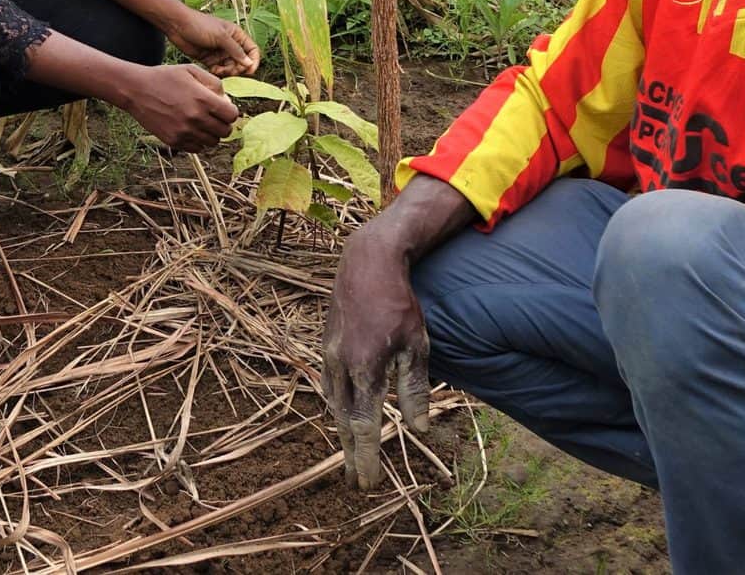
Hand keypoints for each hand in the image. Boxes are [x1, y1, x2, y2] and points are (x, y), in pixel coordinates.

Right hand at [120, 63, 238, 153]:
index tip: (223, 108)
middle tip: (214, 117)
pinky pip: (197, 148)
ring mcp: (184, 132)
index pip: (232, 116)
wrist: (137, 89)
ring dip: (211, 134)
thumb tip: (227, 101)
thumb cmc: (166, 77)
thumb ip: (214, 83)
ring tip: (202, 123)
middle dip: (223, 124)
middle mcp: (196, 118)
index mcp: (204, 99)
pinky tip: (192, 130)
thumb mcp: (192, 71)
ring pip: (212, 142)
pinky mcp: (174, 141)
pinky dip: (198, 141)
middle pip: (225, 132)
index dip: (230, 112)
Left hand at [169, 10, 260, 77]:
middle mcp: (230, 44)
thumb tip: (249, 64)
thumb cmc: (200, 25)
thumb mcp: (220, 36)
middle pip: (242, 62)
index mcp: (236, 35)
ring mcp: (220, 52)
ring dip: (227, 72)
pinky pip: (219, 70)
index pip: (252, 50)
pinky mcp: (210, 59)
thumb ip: (235, 51)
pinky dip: (218, 72)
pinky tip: (212, 70)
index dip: (253, 61)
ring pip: (231, 68)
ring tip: (217, 70)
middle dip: (237, 68)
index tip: (249, 71)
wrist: (177, 26)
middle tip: (229, 71)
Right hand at [322, 219, 431, 489]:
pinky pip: (328, 385)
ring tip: (351, 453)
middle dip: (351, 454)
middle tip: (357, 481)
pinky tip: (344, 412)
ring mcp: (328, 354)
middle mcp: (339, 365)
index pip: (363, 426)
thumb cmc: (399, 302)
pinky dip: (337, 406)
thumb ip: (415, 389)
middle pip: (344, 421)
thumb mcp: (416, 345)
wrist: (366, 262)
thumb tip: (418, 429)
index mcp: (364, 369)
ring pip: (333, 404)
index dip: (366, 458)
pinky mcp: (325, 344)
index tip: (368, 482)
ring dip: (343, 431)